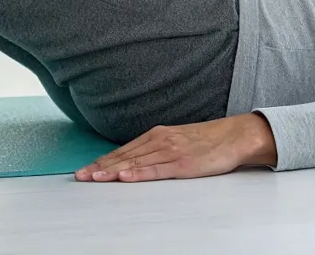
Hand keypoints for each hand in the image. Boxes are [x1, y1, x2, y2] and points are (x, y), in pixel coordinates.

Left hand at [75, 114, 277, 182]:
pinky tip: (126, 177)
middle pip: (124, 156)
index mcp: (156, 135)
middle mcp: (159, 141)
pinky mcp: (183, 164)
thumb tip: (134, 162)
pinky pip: (157, 170)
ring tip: (94, 178)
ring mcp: (170, 152)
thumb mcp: (176, 141)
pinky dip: (139, 174)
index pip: (123, 151)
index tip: (85, 169)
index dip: (102, 161)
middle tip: (80, 176)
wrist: (234, 136)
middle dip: (100, 167)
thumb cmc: (206, 141)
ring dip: (113, 171)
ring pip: (136, 163)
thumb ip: (156, 150)